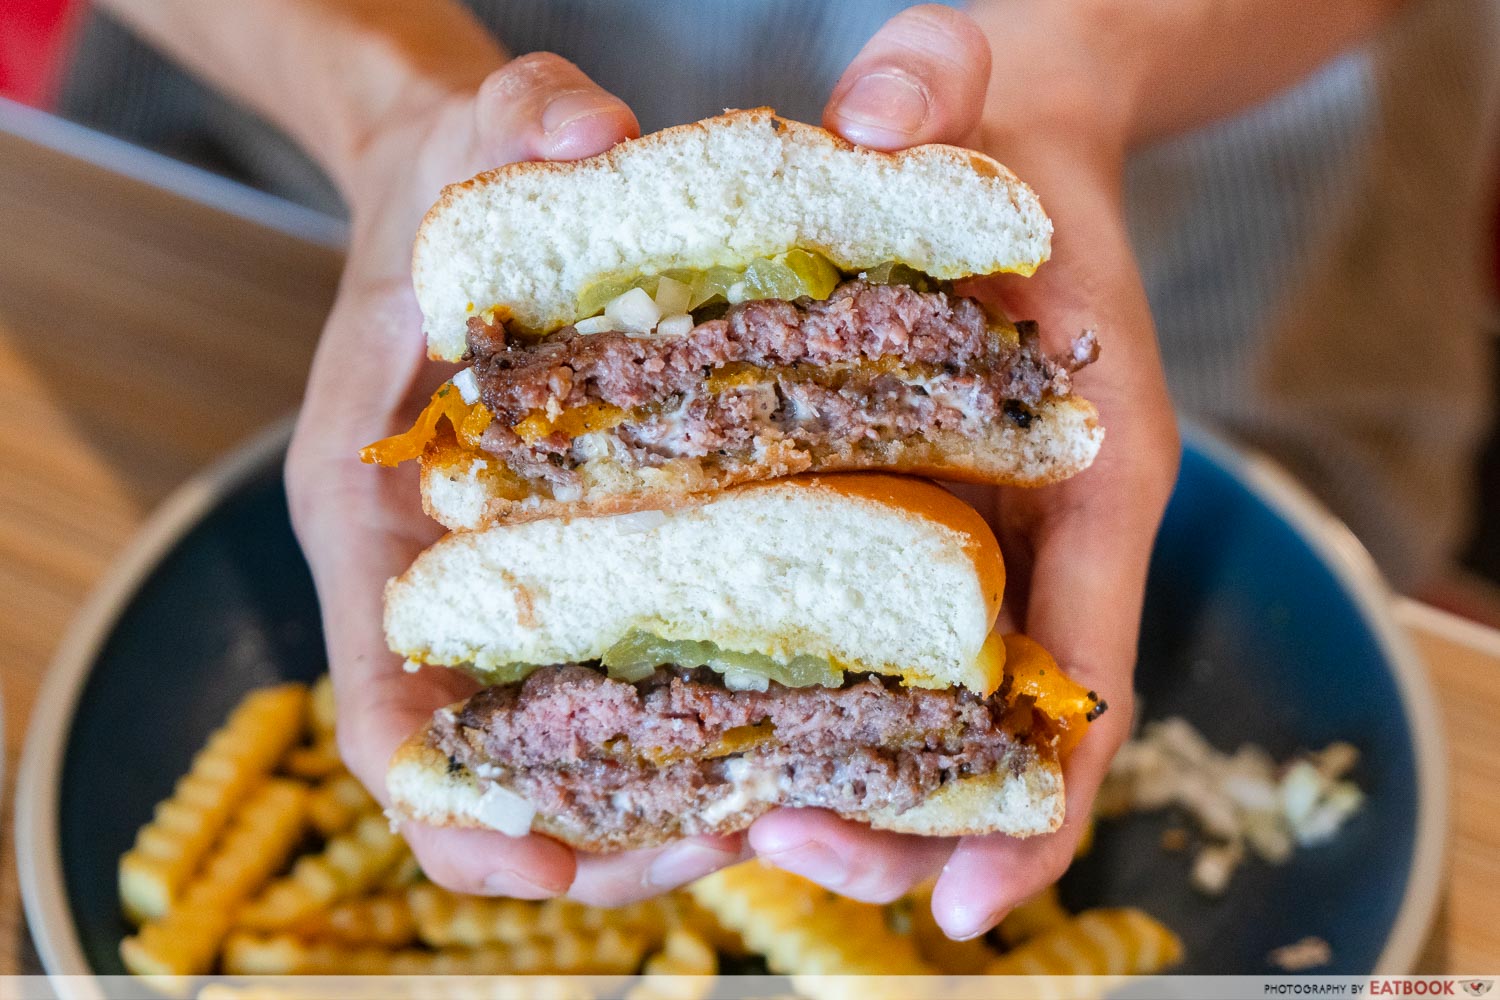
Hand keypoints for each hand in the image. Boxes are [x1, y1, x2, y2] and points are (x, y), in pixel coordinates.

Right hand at [285, 54, 748, 904]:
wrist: (454, 198)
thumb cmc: (445, 191)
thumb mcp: (466, 140)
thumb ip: (508, 122)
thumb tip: (582, 122)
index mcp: (377, 533)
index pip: (388, 722)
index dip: (460, 814)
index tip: (552, 863)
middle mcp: (441, 592)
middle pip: (502, 781)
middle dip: (609, 835)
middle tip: (738, 837)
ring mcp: (512, 595)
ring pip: (577, 761)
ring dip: (673, 803)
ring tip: (788, 802)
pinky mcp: (579, 577)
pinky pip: (634, 690)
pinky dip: (698, 729)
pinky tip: (795, 717)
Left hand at [748, 4, 1179, 937]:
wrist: (996, 139)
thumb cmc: (995, 134)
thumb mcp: (976, 92)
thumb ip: (942, 79)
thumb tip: (884, 99)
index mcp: (1093, 455)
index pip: (1090, 652)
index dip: (1039, 794)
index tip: (966, 903)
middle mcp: (1042, 524)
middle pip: (1004, 723)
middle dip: (911, 811)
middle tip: (790, 842)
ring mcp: (977, 536)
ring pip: (932, 709)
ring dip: (854, 785)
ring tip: (746, 824)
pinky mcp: (908, 526)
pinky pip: (872, 648)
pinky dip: (818, 712)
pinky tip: (732, 745)